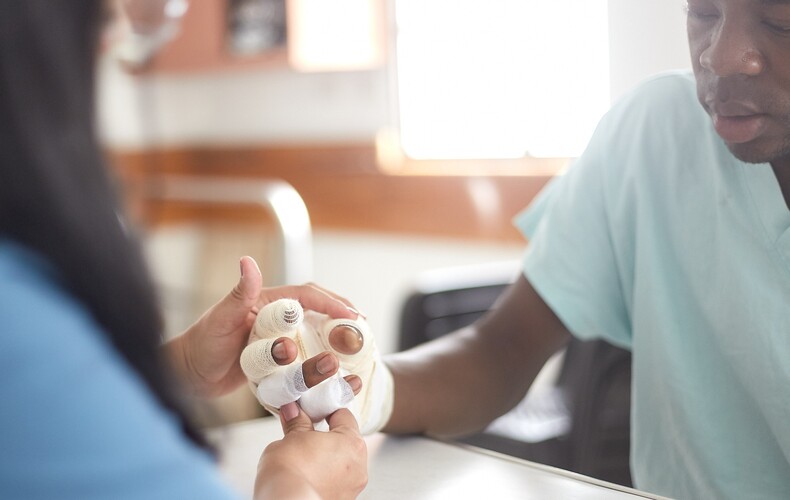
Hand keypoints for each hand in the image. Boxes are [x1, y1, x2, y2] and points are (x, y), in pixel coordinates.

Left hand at [166, 256, 357, 397]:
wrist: (188, 375)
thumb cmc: (200, 345)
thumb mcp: (220, 318)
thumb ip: (239, 293)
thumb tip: (248, 262)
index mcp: (267, 301)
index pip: (307, 296)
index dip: (331, 303)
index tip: (351, 315)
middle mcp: (275, 317)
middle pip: (316, 309)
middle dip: (341, 315)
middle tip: (363, 329)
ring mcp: (276, 337)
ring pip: (313, 331)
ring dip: (335, 335)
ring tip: (357, 346)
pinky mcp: (275, 358)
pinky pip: (304, 353)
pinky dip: (321, 355)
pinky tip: (335, 365)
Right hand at [255, 405, 367, 499]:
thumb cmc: (290, 472)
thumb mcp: (291, 438)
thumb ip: (296, 423)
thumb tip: (294, 411)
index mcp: (352, 442)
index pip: (344, 415)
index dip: (325, 411)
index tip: (310, 412)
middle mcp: (359, 465)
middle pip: (345, 440)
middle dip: (325, 436)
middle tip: (303, 435)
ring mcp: (352, 486)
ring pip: (341, 463)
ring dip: (325, 458)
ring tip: (302, 459)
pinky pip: (336, 481)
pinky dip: (324, 476)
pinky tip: (306, 476)